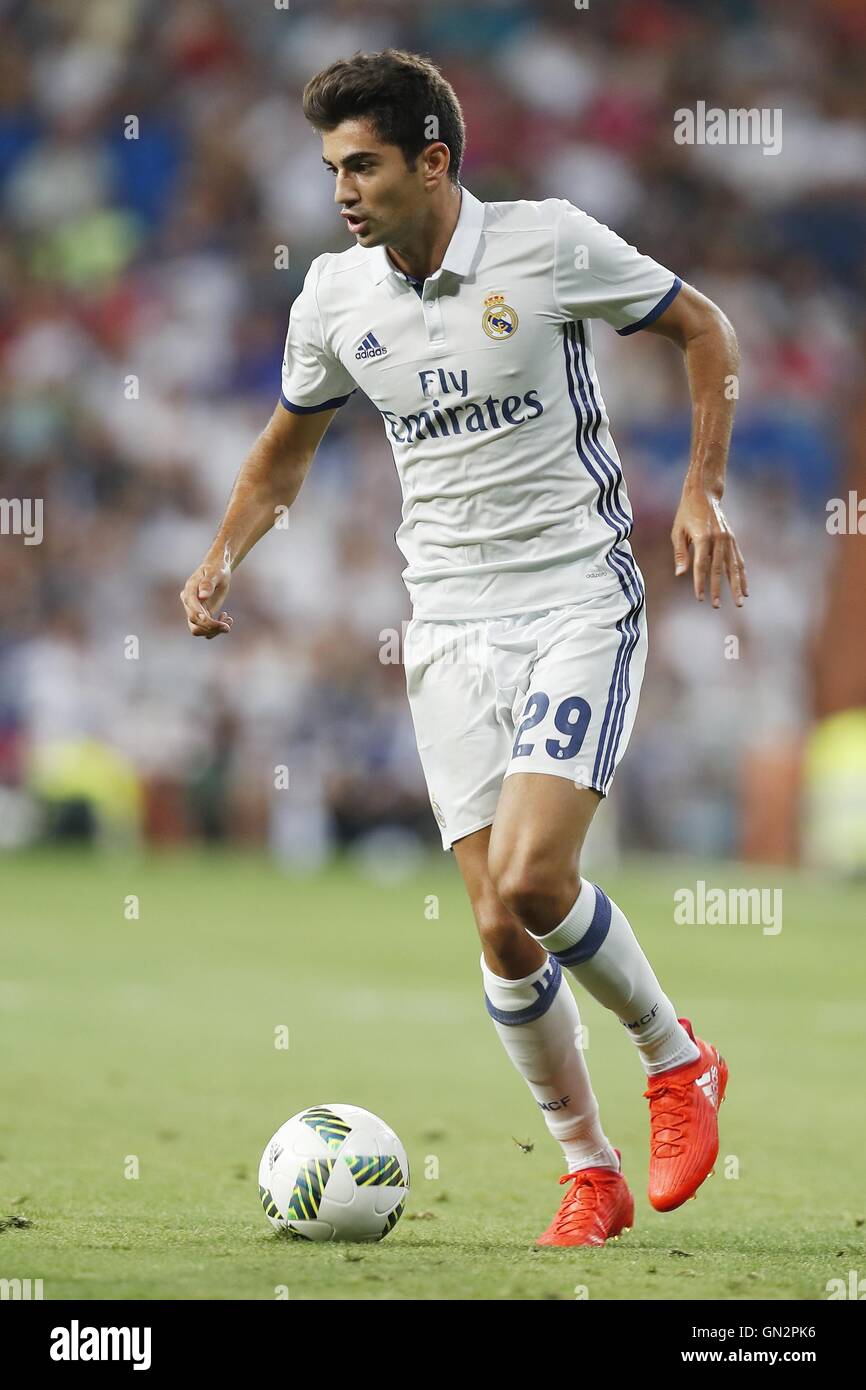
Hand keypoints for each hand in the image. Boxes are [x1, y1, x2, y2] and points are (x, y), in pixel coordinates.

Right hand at [180, 550, 233, 637]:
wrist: (217, 570)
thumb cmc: (217, 569)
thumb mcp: (215, 573)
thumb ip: (208, 583)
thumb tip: (202, 596)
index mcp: (189, 591)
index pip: (192, 610)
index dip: (203, 619)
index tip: (218, 624)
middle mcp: (188, 602)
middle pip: (194, 622)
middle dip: (211, 627)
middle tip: (228, 626)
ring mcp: (193, 610)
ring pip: (197, 629)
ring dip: (213, 631)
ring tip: (228, 622)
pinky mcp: (201, 615)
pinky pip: (204, 629)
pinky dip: (215, 630)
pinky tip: (226, 618)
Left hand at [671, 490, 748, 607]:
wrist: (704, 493)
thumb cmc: (686, 513)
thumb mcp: (677, 532)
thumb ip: (680, 554)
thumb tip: (680, 575)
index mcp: (703, 537)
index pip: (701, 566)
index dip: (700, 583)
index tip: (700, 598)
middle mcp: (718, 539)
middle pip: (719, 569)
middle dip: (717, 589)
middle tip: (716, 606)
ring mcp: (728, 539)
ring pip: (734, 566)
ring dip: (736, 586)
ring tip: (740, 602)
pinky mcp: (733, 539)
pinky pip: (739, 560)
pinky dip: (742, 575)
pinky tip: (745, 588)